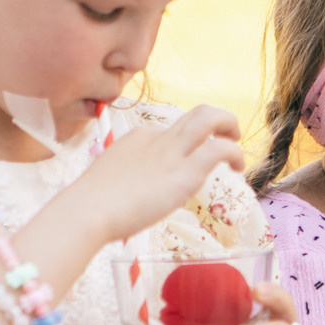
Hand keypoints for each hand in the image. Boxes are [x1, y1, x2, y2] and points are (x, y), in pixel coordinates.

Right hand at [58, 105, 244, 245]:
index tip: (189, 164)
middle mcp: (157, 138)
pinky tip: (237, 168)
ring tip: (237, 148)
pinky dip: (235, 153)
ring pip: (210, 118)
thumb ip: (124, 179)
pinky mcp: (185, 172)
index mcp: (138, 139)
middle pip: (196, 113)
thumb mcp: (107, 180)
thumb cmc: (90, 204)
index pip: (171, 133)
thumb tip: (130, 191)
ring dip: (230, 125)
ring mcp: (172, 153)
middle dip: (218, 119)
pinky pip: (219, 149)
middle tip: (228, 137)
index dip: (186, 145)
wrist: (87, 211)